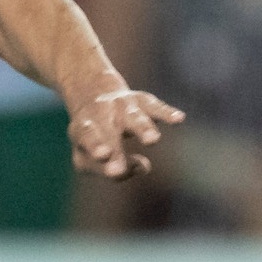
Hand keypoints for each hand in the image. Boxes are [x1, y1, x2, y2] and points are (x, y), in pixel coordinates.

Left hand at [67, 85, 182, 179]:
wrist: (91, 91)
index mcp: (83, 129)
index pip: (88, 138)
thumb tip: (142, 167)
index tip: (103, 156)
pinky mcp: (142, 101)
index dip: (96, 147)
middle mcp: (101, 114)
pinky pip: (155, 108)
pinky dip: (167, 113)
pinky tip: (179, 119)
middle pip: (110, 132)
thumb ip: (109, 170)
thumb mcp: (87, 157)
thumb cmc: (91, 138)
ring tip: (152, 140)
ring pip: (134, 118)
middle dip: (114, 150)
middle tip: (117, 170)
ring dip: (142, 129)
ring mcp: (122, 106)